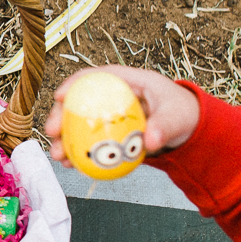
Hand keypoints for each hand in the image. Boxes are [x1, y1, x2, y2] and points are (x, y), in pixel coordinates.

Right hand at [43, 64, 200, 162]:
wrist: (188, 130)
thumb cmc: (183, 114)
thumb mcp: (178, 117)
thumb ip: (165, 126)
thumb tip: (150, 141)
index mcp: (128, 81)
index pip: (97, 76)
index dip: (74, 83)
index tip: (59, 96)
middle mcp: (114, 96)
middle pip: (80, 101)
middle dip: (60, 115)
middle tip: (52, 132)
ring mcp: (110, 115)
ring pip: (79, 123)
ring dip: (64, 139)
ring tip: (58, 156)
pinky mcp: (110, 132)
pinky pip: (90, 140)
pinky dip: (79, 152)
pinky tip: (70, 165)